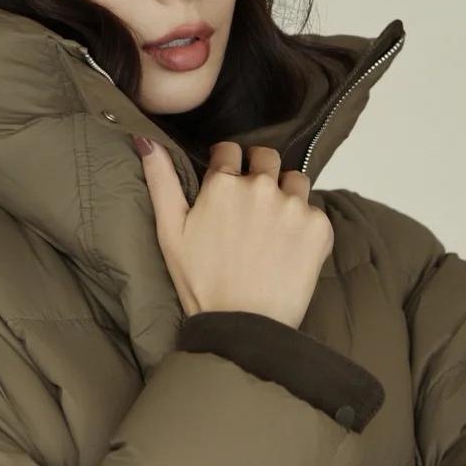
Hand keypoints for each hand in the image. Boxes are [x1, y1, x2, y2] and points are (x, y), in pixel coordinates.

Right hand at [135, 137, 333, 325]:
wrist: (242, 326)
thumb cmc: (201, 282)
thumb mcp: (170, 231)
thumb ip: (161, 180)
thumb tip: (146, 139)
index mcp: (223, 184)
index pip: (229, 151)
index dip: (227, 166)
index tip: (227, 184)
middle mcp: (261, 186)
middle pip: (267, 158)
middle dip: (259, 172)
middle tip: (251, 208)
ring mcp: (293, 205)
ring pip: (295, 181)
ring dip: (286, 195)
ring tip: (273, 228)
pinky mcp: (318, 227)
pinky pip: (314, 211)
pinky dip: (305, 225)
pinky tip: (289, 249)